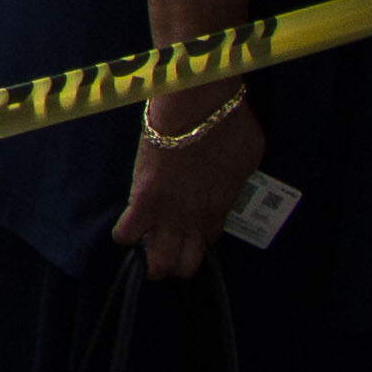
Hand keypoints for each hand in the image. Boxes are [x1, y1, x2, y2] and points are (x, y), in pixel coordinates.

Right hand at [111, 84, 262, 280]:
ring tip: (147, 247)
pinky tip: (129, 228)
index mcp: (219, 210)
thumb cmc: (230, 125)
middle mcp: (194, 220)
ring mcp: (168, 212)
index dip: (198, 245)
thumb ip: (232, 180)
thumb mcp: (246, 159)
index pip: (206, 245)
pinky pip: (125, 232)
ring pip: (156, 259)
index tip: (191, 238)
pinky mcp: (143, 199)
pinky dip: (126, 235)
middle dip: (176, 264)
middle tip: (169, 252)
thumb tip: (226, 180)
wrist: (198, 107)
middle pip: (183, 264)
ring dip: (151, 258)